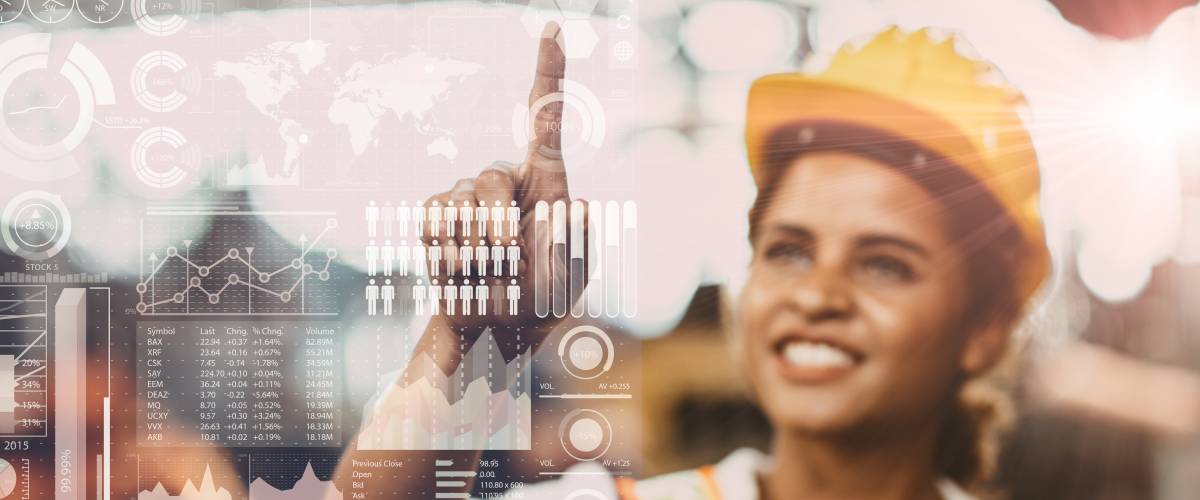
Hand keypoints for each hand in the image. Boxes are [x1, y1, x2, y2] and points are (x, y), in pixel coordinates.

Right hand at [421, 23, 586, 351]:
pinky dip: (449, 255)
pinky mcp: (437, 215)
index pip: (545, 119)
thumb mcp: (573, 277)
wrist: (495, 332)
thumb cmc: (542, 302)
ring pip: (460, 204)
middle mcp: (505, 180)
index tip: (553, 27)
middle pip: (491, 180)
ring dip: (475, 250)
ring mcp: (466, 196)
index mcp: (546, 182)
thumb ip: (579, 242)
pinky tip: (463, 272)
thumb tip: (580, 204)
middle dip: (496, 226)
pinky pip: (435, 222)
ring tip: (491, 275)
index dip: (549, 71)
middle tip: (508, 261)